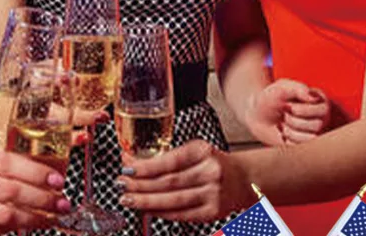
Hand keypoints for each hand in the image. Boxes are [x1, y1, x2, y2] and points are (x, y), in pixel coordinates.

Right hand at [0, 145, 70, 235]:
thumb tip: (23, 163)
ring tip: (50, 219)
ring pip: (3, 216)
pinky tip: (22, 228)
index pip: (6, 162)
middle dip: (42, 199)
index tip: (56, 178)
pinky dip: (9, 232)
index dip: (36, 171)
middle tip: (62, 203)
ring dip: (32, 220)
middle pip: (9, 191)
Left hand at [115, 140, 254, 221]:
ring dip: (146, 200)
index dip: (146, 166)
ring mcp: (213, 195)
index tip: (127, 166)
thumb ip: (171, 157)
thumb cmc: (213, 162)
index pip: (169, 161)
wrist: (244, 179)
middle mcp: (210, 172)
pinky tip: (146, 209)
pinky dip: (161, 212)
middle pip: (168, 182)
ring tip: (127, 198)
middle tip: (121, 184)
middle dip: (140, 184)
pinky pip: (182, 214)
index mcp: (203, 151)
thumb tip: (135, 162)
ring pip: (173, 200)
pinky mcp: (213, 212)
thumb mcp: (196, 150)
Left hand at [244, 79, 330, 145]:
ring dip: (290, 130)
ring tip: (282, 122)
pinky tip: (283, 132)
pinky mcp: (307, 144)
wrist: (257, 115)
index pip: (322, 110)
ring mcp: (316, 131)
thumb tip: (314, 98)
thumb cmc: (270, 98)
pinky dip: (289, 139)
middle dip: (293, 120)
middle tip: (283, 114)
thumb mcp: (280, 88)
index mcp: (318, 99)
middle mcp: (321, 116)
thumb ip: (297, 89)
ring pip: (311, 138)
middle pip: (317, 125)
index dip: (301, 109)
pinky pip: (304, 147)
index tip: (286, 104)